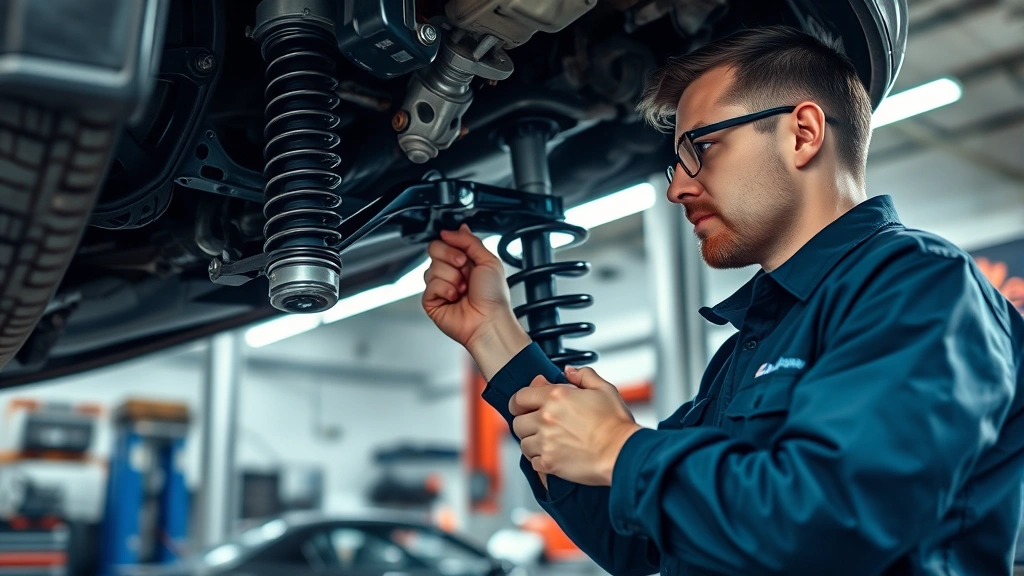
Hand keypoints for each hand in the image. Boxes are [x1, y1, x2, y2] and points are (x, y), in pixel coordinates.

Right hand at [421, 225, 529, 377]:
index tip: (462, 255)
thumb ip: (469, 241)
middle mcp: (451, 272)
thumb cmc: (494, 296)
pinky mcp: (432, 300)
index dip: (452, 244)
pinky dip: (445, 290)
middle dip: (450, 258)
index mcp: (465, 261)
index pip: (445, 241)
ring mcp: (440, 286)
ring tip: (463, 290)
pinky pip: (430, 285)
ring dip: (452, 278)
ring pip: (432, 268)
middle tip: (464, 270)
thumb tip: (451, 230)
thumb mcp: (488, 260)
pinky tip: (454, 298)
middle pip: (434, 250)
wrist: (489, 320)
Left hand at [511, 366, 642, 485]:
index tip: (524, 406)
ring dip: (532, 442)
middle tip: (539, 425)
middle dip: (526, 422)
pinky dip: (540, 460)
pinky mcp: (549, 462)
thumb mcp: (604, 389)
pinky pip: (533, 462)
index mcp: (556, 397)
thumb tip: (568, 371)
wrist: (622, 452)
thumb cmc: (616, 424)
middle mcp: (546, 418)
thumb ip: (584, 375)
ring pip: (523, 443)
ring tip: (548, 441)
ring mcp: (546, 442)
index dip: (520, 402)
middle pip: (518, 422)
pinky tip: (553, 455)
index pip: (520, 397)